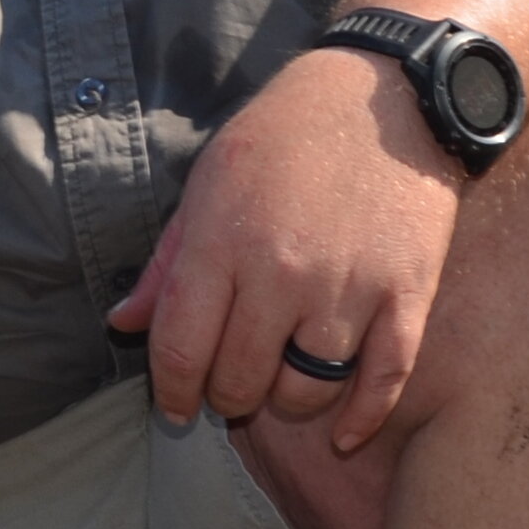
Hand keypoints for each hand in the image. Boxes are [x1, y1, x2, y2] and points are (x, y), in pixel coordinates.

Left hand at [110, 44, 462, 450]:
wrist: (390, 94)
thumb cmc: (286, 136)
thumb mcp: (209, 182)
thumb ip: (167, 262)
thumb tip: (122, 324)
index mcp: (221, 242)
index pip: (180, 349)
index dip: (172, 392)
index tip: (176, 406)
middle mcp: (281, 271)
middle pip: (241, 379)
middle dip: (227, 397)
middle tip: (231, 388)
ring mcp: (348, 286)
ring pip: (306, 390)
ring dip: (287, 404)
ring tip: (281, 386)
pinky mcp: (406, 294)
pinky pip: (382, 382)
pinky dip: (361, 418)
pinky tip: (342, 434)